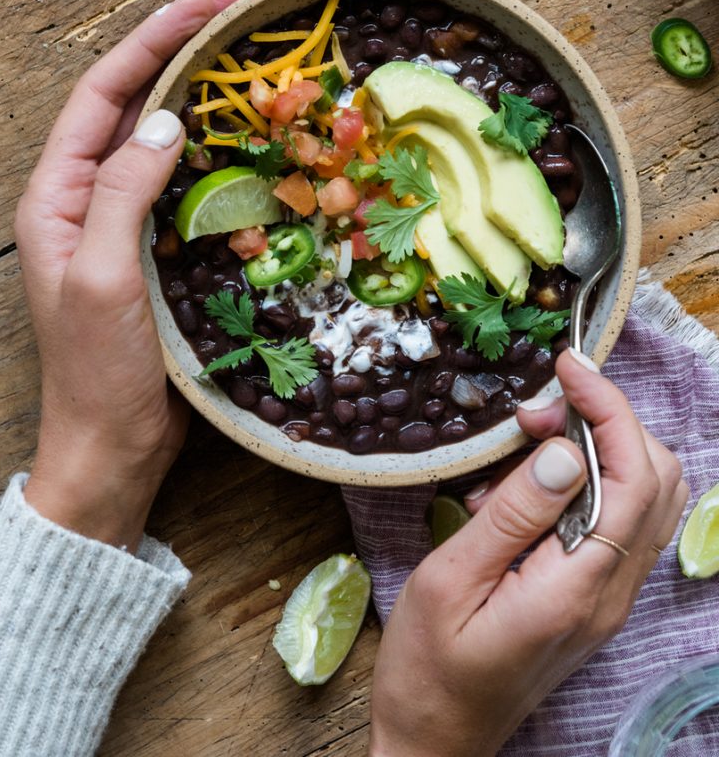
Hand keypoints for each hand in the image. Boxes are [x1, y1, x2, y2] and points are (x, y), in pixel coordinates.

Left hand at [16, 0, 252, 549]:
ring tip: (254, 44)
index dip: (152, 41)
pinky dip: (225, 144)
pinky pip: (194, 179)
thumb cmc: (97, 371)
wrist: (114, 445)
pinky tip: (257, 126)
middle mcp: (90, 194)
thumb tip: (168, 120)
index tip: (203, 0)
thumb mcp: (100, 277)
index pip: (104, 94)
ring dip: (208, 87)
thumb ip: (123, 194)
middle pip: (138, 101)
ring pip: (169, 134)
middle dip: (184, 44)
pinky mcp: (163, 243)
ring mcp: (129, 218)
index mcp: (58, 194)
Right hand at [369, 349, 685, 756]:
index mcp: (578, 588)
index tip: (567, 368)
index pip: (633, 477)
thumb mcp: (451, 580)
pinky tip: (528, 486)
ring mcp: (609, 597)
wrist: (436, 742)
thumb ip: (514, 514)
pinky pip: (618, 520)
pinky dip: (589, 480)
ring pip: (647, 496)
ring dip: (601, 448)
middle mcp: (612, 591)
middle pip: (657, 478)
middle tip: (535, 410)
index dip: (608, 409)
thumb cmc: (429, 668)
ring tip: (529, 442)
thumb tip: (566, 449)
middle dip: (605, 422)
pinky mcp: (594, 598)